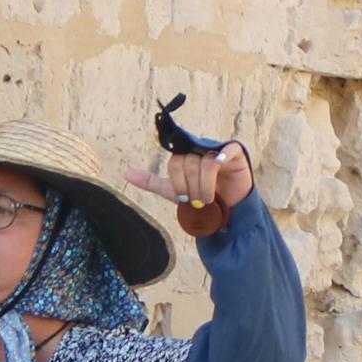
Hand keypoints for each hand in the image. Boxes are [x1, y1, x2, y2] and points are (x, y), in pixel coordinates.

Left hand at [127, 140, 255, 224]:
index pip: (175, 161)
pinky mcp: (236, 154)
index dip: (178, 181)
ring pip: (205, 161)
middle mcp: (200, 149)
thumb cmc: (202, 198)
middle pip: (188, 161)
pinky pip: (228, 149)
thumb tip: (125, 174)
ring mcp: (218, 150)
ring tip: (208, 200)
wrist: (228, 212)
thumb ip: (151, 181)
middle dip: (191, 186)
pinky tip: (220, 164)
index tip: (184, 199)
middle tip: (197, 202)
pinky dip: (223, 156)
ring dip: (205, 184)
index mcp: (185, 155)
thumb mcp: (174, 191)